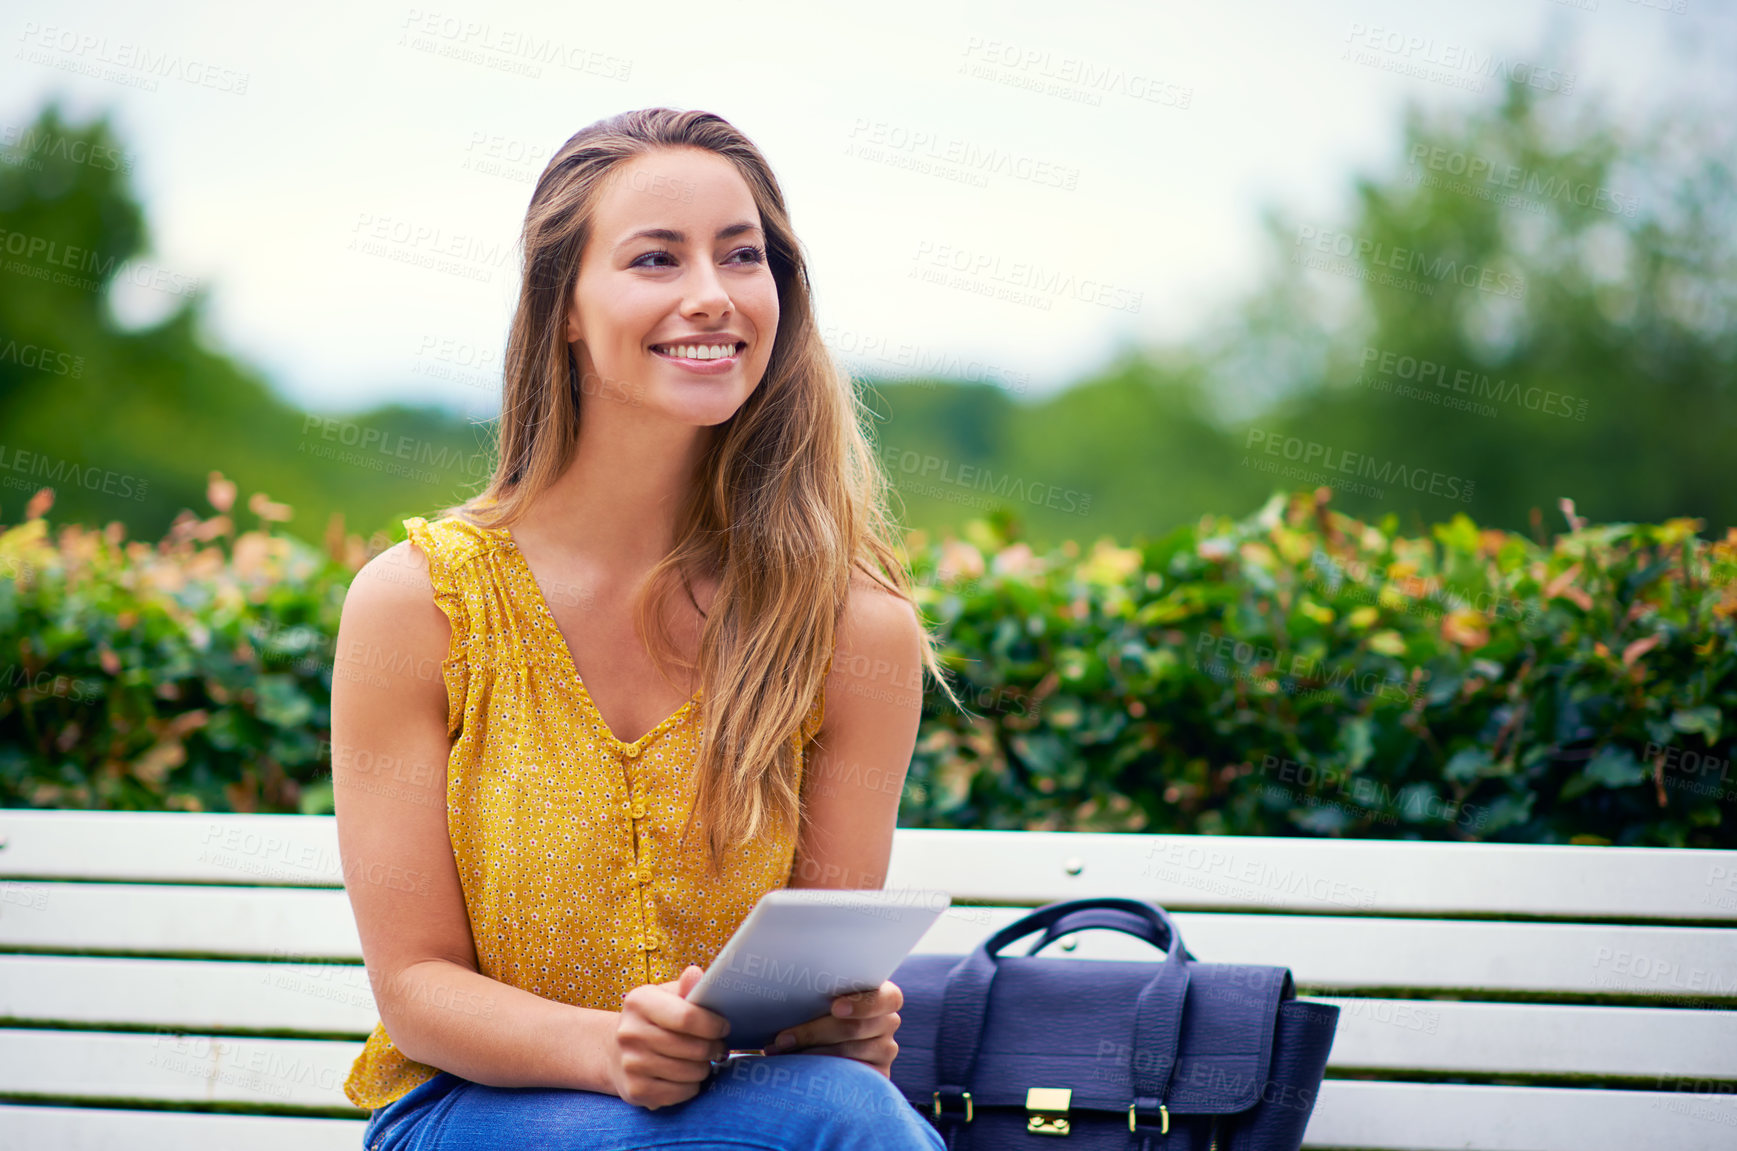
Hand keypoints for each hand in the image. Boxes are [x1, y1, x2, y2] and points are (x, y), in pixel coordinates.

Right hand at [608, 964, 731, 1109]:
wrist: (618, 1051)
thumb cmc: (655, 1019)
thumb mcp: (667, 996)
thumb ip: (686, 987)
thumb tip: (696, 973)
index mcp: (639, 1002)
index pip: (687, 1017)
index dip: (713, 1025)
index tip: (724, 1027)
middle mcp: (629, 1033)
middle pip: (693, 1048)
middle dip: (714, 1048)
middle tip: (718, 1047)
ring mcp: (630, 1064)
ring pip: (691, 1072)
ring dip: (704, 1068)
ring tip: (701, 1059)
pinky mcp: (635, 1091)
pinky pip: (682, 1093)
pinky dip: (692, 1086)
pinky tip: (686, 1075)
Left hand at [765, 979, 902, 1076]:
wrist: (831, 1034)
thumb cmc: (826, 1004)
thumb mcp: (829, 991)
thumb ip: (824, 987)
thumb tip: (791, 985)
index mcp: (885, 996)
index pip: (886, 998)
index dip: (862, 1004)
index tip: (834, 1007)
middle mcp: (889, 1022)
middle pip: (855, 1029)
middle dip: (814, 1033)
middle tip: (783, 1038)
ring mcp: (885, 1051)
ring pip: (846, 1054)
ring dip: (809, 1053)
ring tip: (781, 1053)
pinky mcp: (876, 1075)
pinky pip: (847, 1077)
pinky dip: (819, 1072)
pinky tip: (797, 1068)